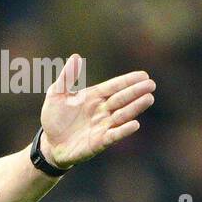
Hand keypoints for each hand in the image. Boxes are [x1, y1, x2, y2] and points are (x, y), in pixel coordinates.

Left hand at [40, 54, 155, 168]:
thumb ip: (66, 77)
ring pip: (122, 115)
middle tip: (151, 84)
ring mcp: (102, 126)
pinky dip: (123, 130)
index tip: (143, 75)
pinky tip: (135, 124)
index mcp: (95, 97)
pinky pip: (113, 135)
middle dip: (136, 92)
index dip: (128, 81)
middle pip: (122, 99)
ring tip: (148, 99)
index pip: (114, 87)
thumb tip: (76, 57)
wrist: (49, 144)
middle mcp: (102, 111)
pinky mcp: (98, 143)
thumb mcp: (56, 95)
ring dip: (135, 107)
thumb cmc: (54, 119)